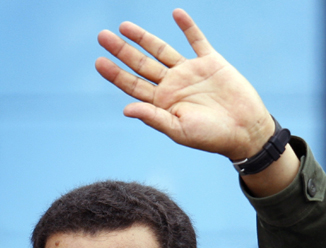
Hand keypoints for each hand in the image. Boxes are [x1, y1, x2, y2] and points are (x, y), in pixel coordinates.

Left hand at [95, 8, 273, 160]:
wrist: (245, 131)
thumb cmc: (211, 137)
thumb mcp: (179, 130)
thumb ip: (154, 118)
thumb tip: (125, 109)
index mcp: (163, 104)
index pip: (133, 86)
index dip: (116, 74)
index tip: (99, 61)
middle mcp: (173, 86)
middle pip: (142, 65)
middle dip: (122, 51)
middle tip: (102, 36)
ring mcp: (190, 73)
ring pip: (162, 50)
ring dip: (144, 38)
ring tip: (124, 27)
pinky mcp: (211, 63)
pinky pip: (197, 41)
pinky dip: (188, 27)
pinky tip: (176, 14)